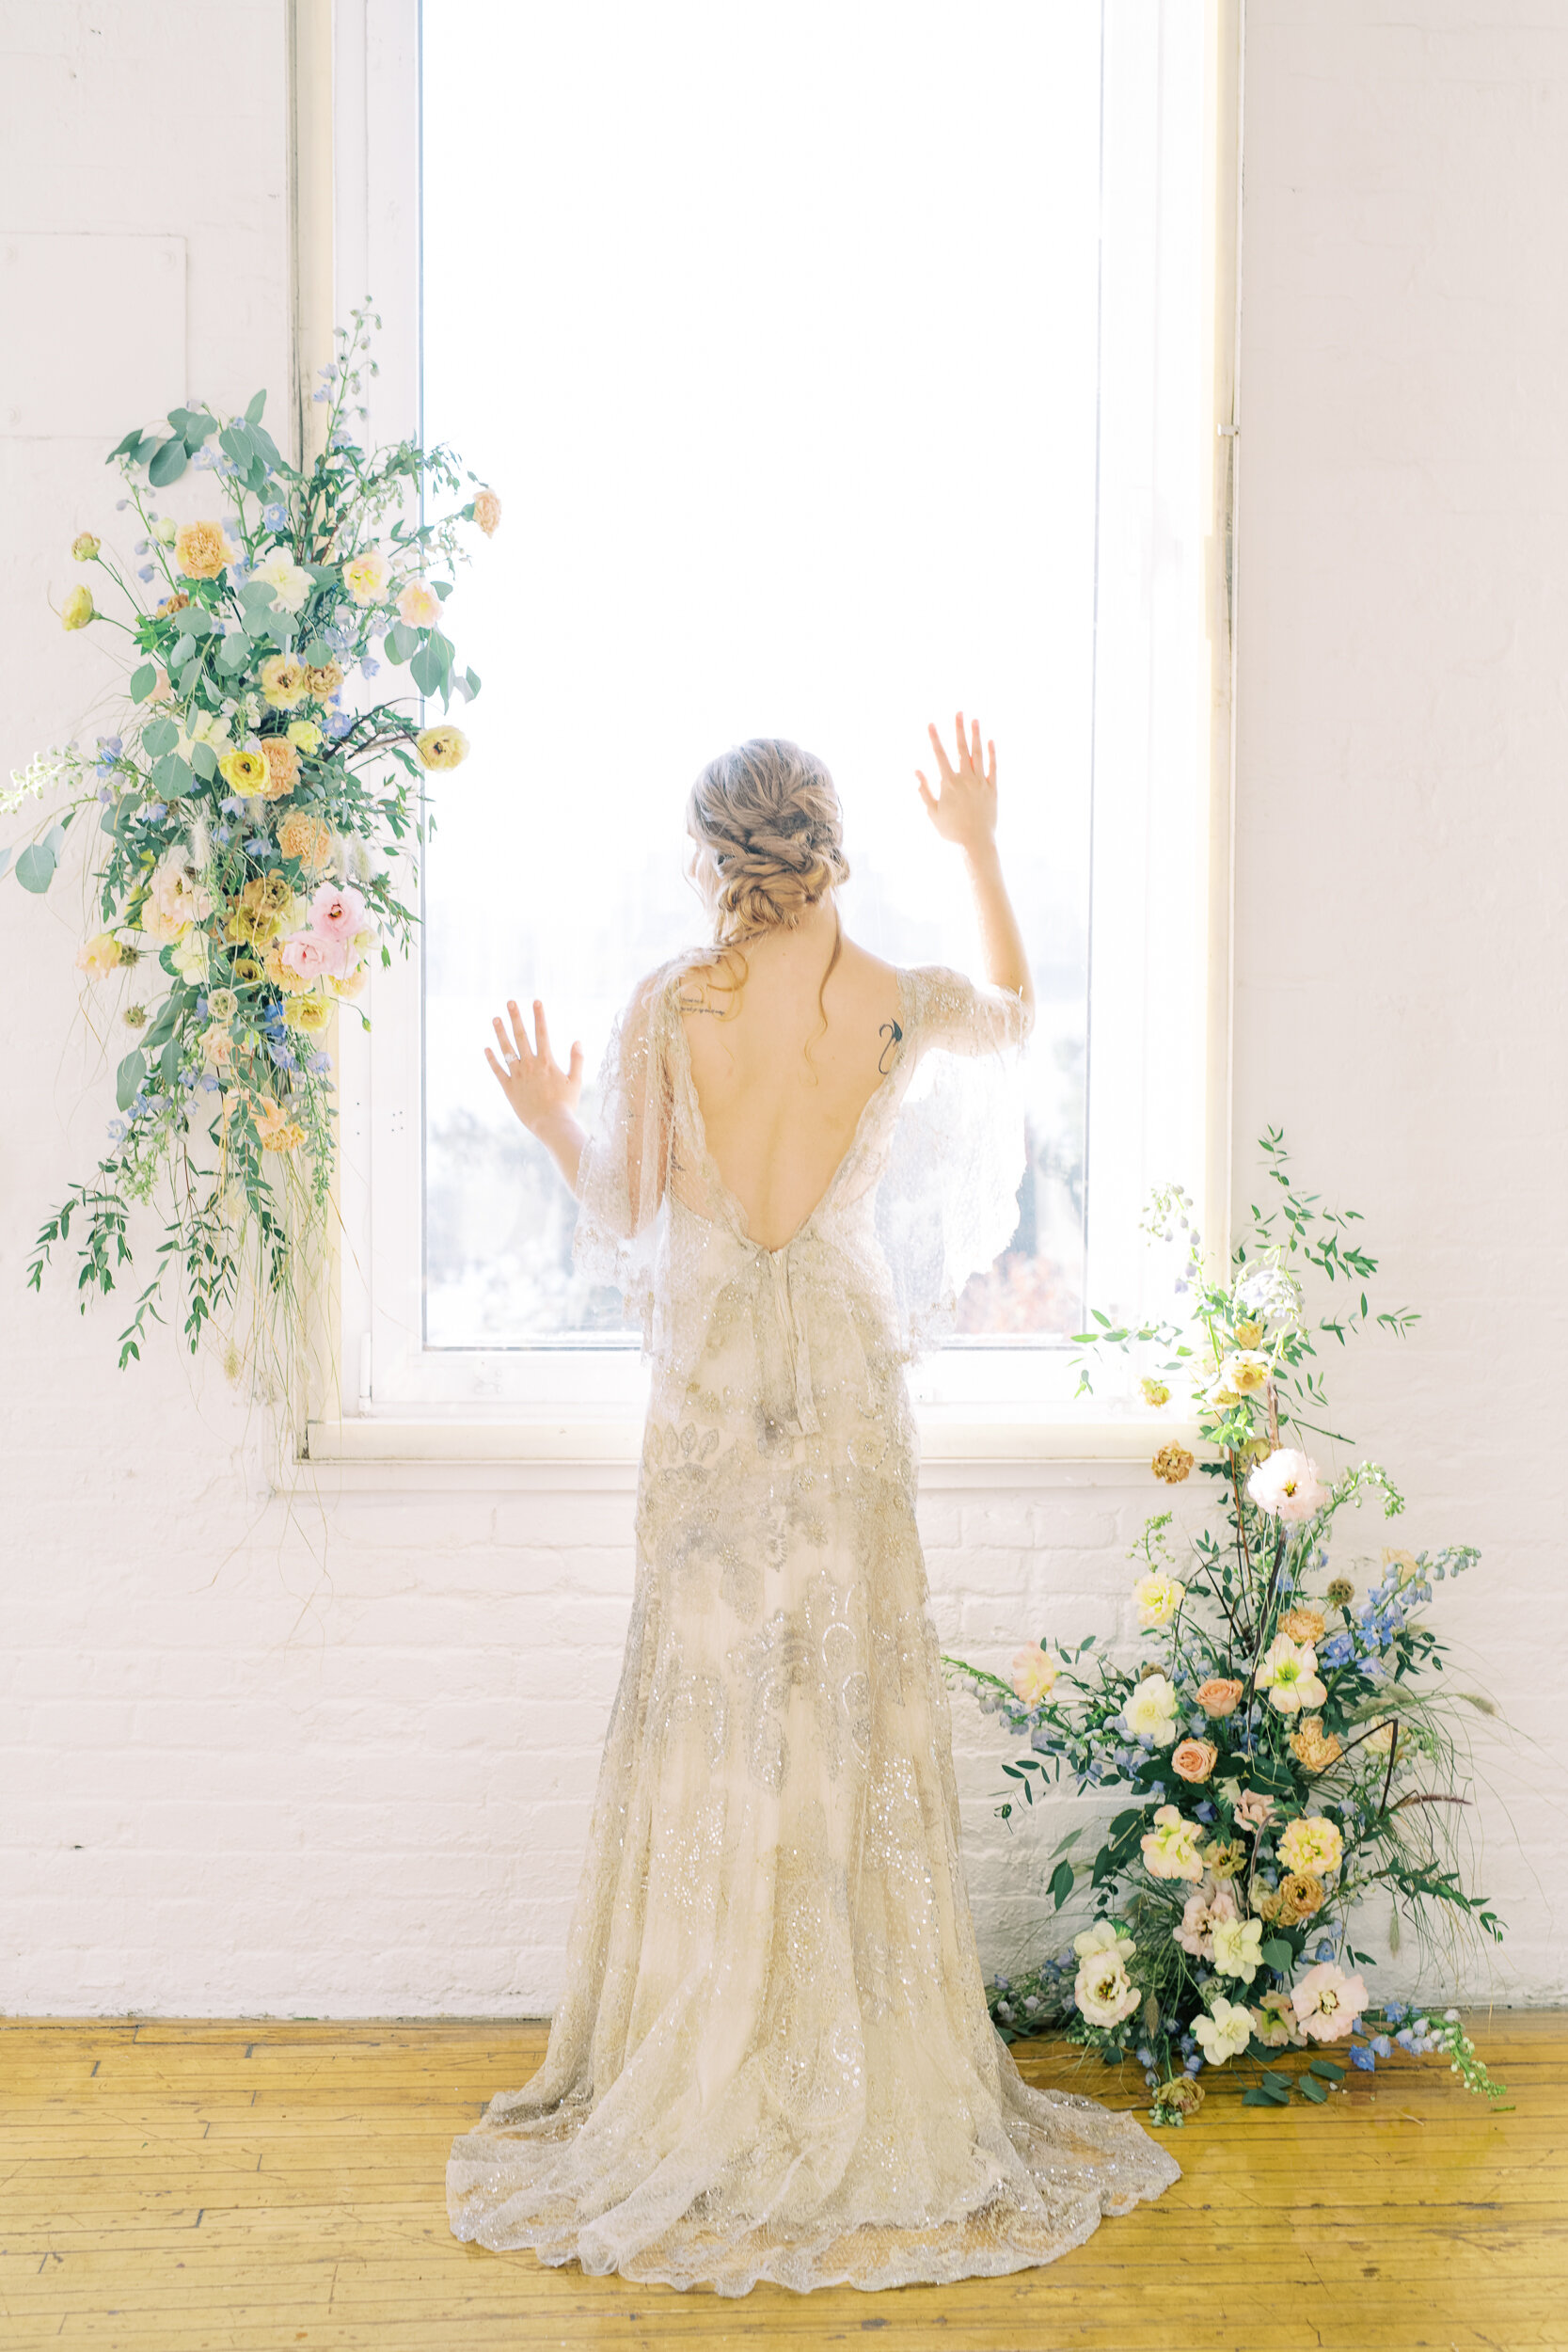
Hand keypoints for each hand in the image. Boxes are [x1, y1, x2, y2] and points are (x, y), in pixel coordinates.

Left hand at [485, 998, 583, 1135]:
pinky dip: (491, 1059)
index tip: (536, 1001)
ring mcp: (518, 1076)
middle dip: (516, 1017)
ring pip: (506, 1050)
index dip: (539, 1016)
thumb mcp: (576, 1081)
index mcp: (547, 1062)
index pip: (542, 1032)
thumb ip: (577, 1060)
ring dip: (500, 1033)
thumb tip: (578, 1041)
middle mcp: (530, 1065)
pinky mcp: (509, 1088)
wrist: (551, 1124)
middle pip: (521, 1036)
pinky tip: (486, 1048)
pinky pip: (498, 1071)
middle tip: (510, 1002)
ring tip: (495, 1018)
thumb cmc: (566, 1105)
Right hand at [916, 712, 997, 855]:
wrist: (975, 842)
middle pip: (962, 749)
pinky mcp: (992, 789)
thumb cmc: (951, 830)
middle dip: (959, 729)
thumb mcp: (932, 812)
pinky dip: (992, 754)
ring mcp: (980, 782)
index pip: (940, 755)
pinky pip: (993, 767)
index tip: (931, 724)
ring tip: (975, 720)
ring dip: (976, 736)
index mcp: (948, 783)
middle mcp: (965, 779)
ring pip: (978, 754)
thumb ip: (924, 790)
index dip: (935, 738)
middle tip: (959, 712)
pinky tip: (990, 741)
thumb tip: (916, 772)